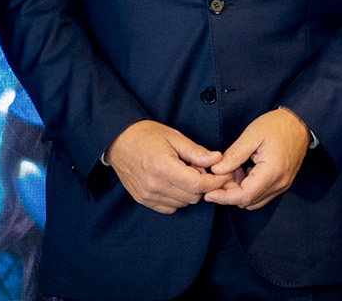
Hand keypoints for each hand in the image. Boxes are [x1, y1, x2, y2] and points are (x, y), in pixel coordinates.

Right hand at [106, 120, 227, 213]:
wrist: (118, 141)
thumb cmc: (146, 135)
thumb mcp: (174, 137)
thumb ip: (196, 151)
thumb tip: (217, 159)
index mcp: (163, 168)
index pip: (198, 185)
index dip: (215, 181)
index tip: (223, 174)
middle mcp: (155, 186)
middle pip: (193, 196)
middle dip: (203, 184)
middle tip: (198, 167)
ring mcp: (147, 196)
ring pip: (183, 203)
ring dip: (190, 191)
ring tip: (184, 173)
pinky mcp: (143, 200)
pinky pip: (170, 207)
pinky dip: (178, 198)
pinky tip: (174, 182)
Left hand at [204, 107, 309, 211]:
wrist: (300, 122)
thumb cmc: (277, 125)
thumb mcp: (252, 135)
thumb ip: (234, 155)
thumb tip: (216, 170)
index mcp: (272, 172)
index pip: (244, 196)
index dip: (224, 197)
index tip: (209, 194)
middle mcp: (279, 184)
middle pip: (248, 201)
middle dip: (230, 192)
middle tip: (220, 174)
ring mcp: (282, 185)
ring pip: (254, 200)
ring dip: (239, 191)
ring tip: (232, 170)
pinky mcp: (283, 183)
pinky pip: (262, 194)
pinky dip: (249, 188)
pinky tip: (243, 171)